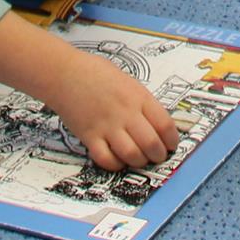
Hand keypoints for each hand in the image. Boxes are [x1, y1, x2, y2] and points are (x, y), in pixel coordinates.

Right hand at [0, 12, 178, 171]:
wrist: (66, 74)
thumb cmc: (99, 74)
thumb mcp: (130, 83)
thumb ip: (143, 103)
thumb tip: (158, 124)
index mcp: (140, 97)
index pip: (165, 124)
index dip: (172, 140)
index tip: (172, 145)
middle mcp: (126, 113)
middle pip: (151, 143)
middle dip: (158, 155)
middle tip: (158, 157)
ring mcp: (107, 125)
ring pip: (131, 154)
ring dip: (139, 162)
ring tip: (141, 160)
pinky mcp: (88, 136)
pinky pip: (105, 158)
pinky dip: (115, 165)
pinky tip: (118, 161)